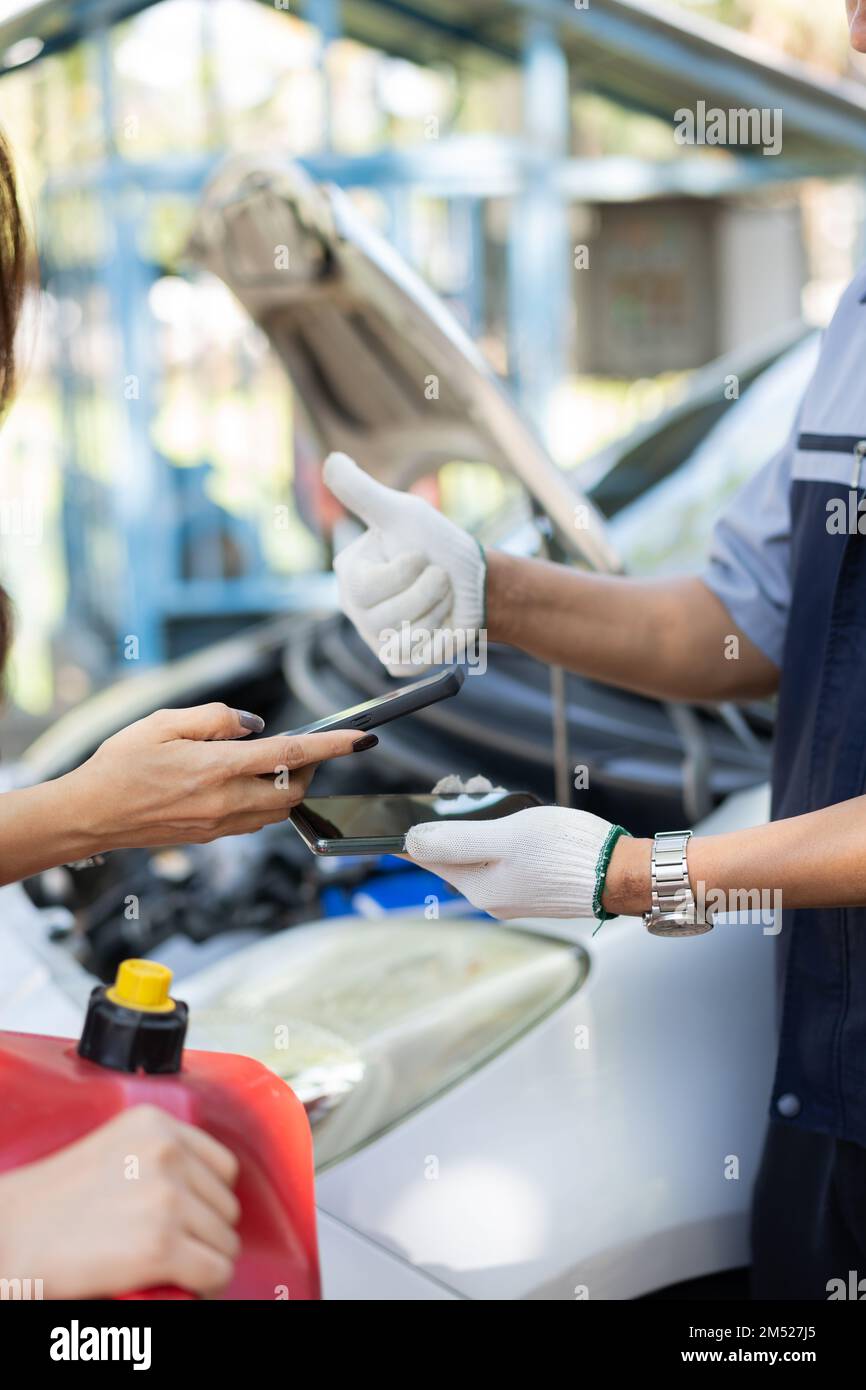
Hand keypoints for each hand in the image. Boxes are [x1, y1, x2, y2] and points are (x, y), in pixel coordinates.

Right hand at [0, 1105, 240, 1298]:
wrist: (9, 1235)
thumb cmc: (53, 1203)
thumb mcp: (115, 1150)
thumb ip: (160, 1157)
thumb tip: (204, 1192)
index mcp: (155, 1124)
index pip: (223, 1167)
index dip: (208, 1201)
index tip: (190, 1219)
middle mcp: (168, 1153)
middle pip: (226, 1207)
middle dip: (205, 1233)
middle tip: (174, 1249)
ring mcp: (167, 1198)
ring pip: (225, 1242)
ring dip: (205, 1259)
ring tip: (171, 1267)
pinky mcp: (162, 1245)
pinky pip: (216, 1272)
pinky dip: (204, 1286)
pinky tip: (180, 1286)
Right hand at [63, 703, 370, 851]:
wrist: (91, 815)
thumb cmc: (121, 764)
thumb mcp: (163, 722)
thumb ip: (215, 718)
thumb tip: (255, 725)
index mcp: (216, 769)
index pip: (291, 756)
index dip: (332, 746)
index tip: (362, 738)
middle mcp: (225, 802)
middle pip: (296, 788)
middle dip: (312, 767)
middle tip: (304, 746)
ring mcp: (221, 825)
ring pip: (281, 809)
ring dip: (290, 786)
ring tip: (274, 763)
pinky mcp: (214, 837)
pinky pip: (258, 820)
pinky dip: (267, 801)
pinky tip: (248, 783)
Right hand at [323, 452, 485, 674]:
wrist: (475, 581)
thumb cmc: (438, 543)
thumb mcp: (402, 512)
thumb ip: (363, 492)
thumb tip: (330, 461)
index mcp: (350, 574)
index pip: (368, 587)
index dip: (407, 571)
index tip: (421, 556)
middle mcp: (356, 608)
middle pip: (388, 616)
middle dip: (430, 592)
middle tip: (439, 577)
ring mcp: (375, 638)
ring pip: (405, 638)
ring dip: (438, 612)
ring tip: (441, 598)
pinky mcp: (398, 660)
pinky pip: (414, 659)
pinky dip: (438, 641)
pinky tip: (441, 625)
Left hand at [405, 804, 622, 919]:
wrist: (621, 873)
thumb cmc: (567, 853)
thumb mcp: (506, 837)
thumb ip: (457, 840)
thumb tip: (412, 841)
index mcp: (478, 888)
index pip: (428, 859)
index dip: (416, 832)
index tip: (411, 809)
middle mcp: (491, 899)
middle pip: (453, 856)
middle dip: (451, 822)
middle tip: (459, 790)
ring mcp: (512, 897)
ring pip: (478, 856)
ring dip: (476, 827)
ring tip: (484, 796)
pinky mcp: (532, 889)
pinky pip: (500, 861)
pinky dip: (498, 838)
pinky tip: (511, 820)